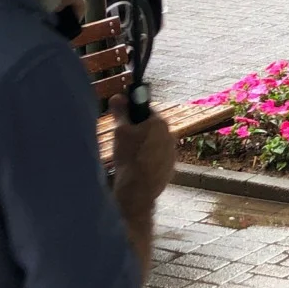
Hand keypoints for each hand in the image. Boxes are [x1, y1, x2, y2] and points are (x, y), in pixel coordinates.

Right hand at [109, 94, 175, 208]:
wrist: (137, 191)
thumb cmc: (128, 157)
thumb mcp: (120, 131)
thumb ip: (119, 112)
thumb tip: (116, 97)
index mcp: (160, 122)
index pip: (146, 110)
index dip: (133, 114)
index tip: (124, 121)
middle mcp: (170, 135)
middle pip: (151, 128)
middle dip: (139, 132)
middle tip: (124, 141)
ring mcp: (172, 153)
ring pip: (155, 144)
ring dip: (144, 146)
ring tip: (129, 157)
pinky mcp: (170, 168)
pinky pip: (158, 159)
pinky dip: (149, 161)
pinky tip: (136, 168)